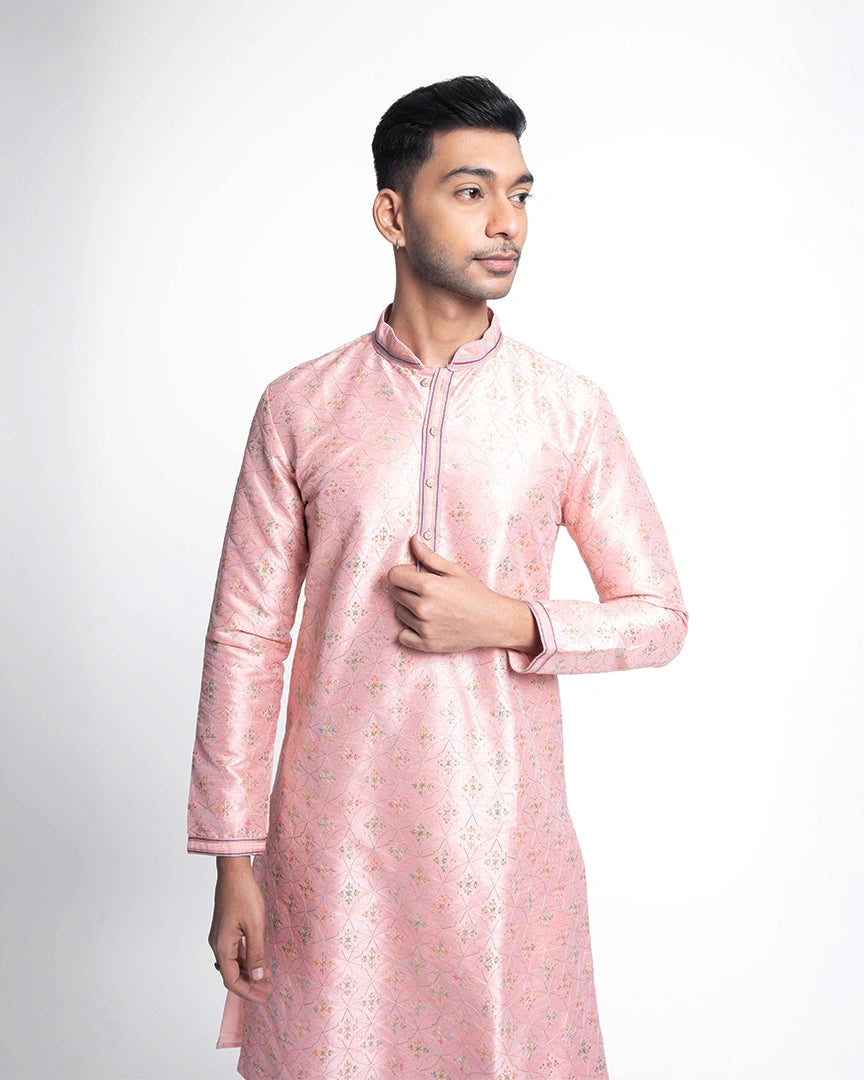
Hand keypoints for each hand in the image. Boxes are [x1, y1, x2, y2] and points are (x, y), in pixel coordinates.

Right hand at [209, 857, 273, 1003]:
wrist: (234, 871)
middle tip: (268, 991)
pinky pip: (235, 951)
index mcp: (222, 946)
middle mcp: (217, 944)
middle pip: (232, 974)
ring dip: (249, 972)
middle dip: (250, 985)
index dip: (247, 992)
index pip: (231, 980)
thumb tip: (258, 977)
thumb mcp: (255, 925)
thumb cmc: (244, 894)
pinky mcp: (226, 928)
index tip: (264, 998)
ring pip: (233, 963)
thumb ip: (256, 953)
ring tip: (267, 979)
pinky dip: (246, 959)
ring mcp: (221, 936)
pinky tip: (259, 960)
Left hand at [387, 535, 540, 654]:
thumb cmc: (476, 594)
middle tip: (426, 592)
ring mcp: (424, 628)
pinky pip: (403, 636)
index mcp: (428, 587)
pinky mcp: (427, 644)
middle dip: (406, 589)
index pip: (394, 576)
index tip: (413, 575)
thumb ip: (430, 557)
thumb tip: (413, 540)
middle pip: (395, 594)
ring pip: (399, 614)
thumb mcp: (454, 571)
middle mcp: (423, 608)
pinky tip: (425, 624)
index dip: (402, 573)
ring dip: (409, 609)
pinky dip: (410, 631)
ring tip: (431, 608)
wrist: (494, 622)